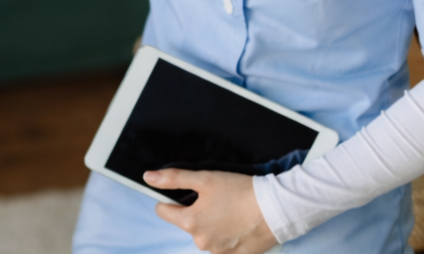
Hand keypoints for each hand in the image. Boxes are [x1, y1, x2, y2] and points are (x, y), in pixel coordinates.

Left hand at [145, 169, 276, 253]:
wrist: (276, 209)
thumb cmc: (239, 191)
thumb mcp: (204, 179)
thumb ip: (174, 179)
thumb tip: (148, 177)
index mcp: (189, 222)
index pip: (164, 212)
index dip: (171, 201)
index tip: (185, 194)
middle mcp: (200, 242)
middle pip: (188, 224)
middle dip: (196, 213)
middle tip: (216, 200)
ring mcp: (218, 252)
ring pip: (206, 236)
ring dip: (212, 226)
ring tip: (230, 212)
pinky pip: (223, 247)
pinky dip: (227, 237)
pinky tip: (238, 226)